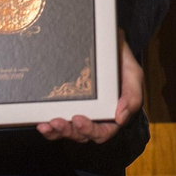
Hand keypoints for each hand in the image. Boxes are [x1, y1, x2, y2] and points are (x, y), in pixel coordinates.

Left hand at [38, 30, 143, 144]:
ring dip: (57, 132)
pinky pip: (58, 123)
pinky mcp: (66, 106)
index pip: (104, 132)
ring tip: (47, 125)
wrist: (105, 41)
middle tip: (57, 122)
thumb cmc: (121, 59)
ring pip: (69, 131)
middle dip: (70, 131)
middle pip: (83, 135)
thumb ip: (133, 96)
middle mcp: (96, 117)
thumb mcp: (133, 74)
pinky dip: (50, 128)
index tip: (79, 119)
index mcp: (114, 113)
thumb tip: (121, 119)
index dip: (91, 131)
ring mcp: (80, 112)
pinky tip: (41, 123)